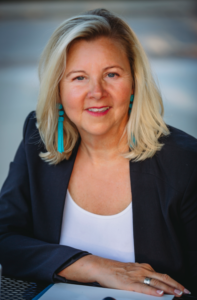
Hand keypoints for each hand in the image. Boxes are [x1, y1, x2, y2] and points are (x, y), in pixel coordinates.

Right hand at [58, 255, 188, 296]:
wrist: (102, 267)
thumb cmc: (115, 270)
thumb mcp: (132, 270)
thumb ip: (142, 275)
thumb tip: (152, 284)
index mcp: (143, 267)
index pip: (162, 275)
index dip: (173, 281)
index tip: (181, 287)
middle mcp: (142, 270)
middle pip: (163, 278)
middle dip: (176, 285)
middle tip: (186, 291)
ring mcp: (136, 277)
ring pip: (156, 283)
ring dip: (169, 289)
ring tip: (178, 294)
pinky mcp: (129, 284)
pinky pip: (144, 288)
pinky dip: (153, 292)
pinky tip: (160, 295)